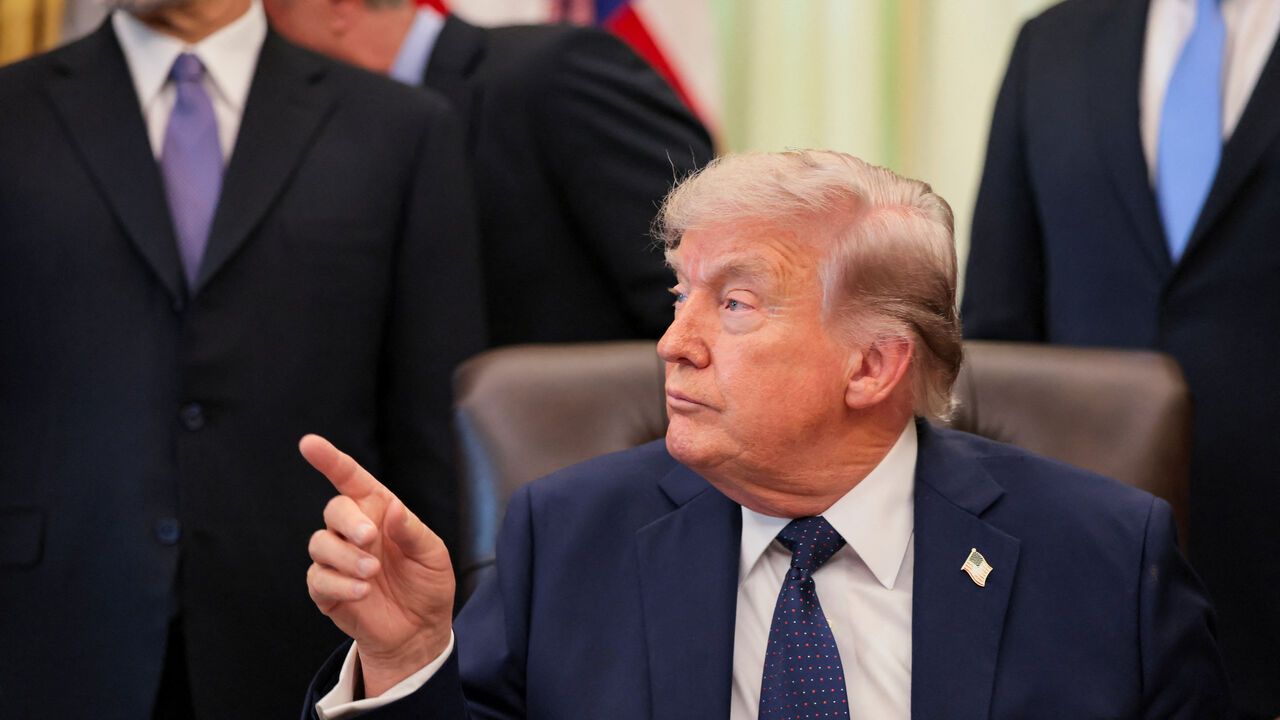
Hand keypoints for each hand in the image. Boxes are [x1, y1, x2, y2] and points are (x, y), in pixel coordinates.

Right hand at [301, 434, 454, 696]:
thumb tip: (392, 508)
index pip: (350, 479)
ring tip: (372, 574)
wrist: (419, 630)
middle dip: (348, 522)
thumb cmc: (427, 583)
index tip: (308, 443)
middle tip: (369, 539)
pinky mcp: (326, 589)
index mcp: (378, 511)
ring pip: (320, 543)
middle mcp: (353, 530)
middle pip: (333, 510)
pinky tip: (363, 593)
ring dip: (345, 557)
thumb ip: (412, 530)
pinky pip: (318, 578)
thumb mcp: (433, 554)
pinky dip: (339, 584)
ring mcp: (337, 559)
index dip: (329, 460)